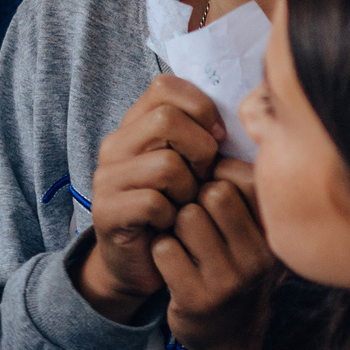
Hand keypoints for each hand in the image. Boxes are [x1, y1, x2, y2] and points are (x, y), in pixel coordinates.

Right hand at [77, 75, 226, 317]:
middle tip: (204, 177)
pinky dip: (173, 217)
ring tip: (187, 205)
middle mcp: (116, 145)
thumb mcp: (191, 167)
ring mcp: (107, 177)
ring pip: (166, 164)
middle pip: (166, 119)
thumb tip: (243, 117)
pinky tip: (172, 226)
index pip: (165, 86)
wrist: (141, 263)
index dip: (200, 107)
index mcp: (135, 125)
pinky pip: (154, 203)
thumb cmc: (176, 210)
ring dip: (189, 190)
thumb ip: (202, 137)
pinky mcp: (106, 211)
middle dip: (200, 150)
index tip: (217, 139)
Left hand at [157, 159, 277, 349]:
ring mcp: (232, 280)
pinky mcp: (199, 298)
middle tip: (193, 216)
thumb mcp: (249, 221)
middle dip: (192, 197)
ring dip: (175, 224)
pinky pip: (165, 247)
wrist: (222, 328)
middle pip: (211, 191)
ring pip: (186, 217)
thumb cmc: (229, 255)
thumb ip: (242, 178)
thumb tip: (216, 112)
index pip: (240, 175)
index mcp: (275, 230)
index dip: (214, 175)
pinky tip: (173, 261)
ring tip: (185, 239)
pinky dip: (161, 247)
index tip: (210, 189)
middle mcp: (262, 256)